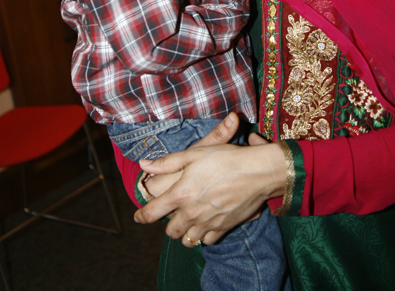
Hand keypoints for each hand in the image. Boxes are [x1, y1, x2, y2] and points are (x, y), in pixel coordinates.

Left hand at [134, 115, 285, 246]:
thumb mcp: (194, 153)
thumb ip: (167, 162)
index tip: (138, 217)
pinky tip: (206, 223)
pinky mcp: (223, 228)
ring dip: (185, 232)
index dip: (141, 216)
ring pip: (187, 239)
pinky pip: (207, 241)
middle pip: (171, 231)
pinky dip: (203, 235)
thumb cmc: (225, 158)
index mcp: (181, 194)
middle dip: (168, 224)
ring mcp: (208, 223)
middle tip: (173, 214)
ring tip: (189, 220)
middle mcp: (192, 213)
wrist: (257, 172)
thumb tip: (144, 164)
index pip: (152, 212)